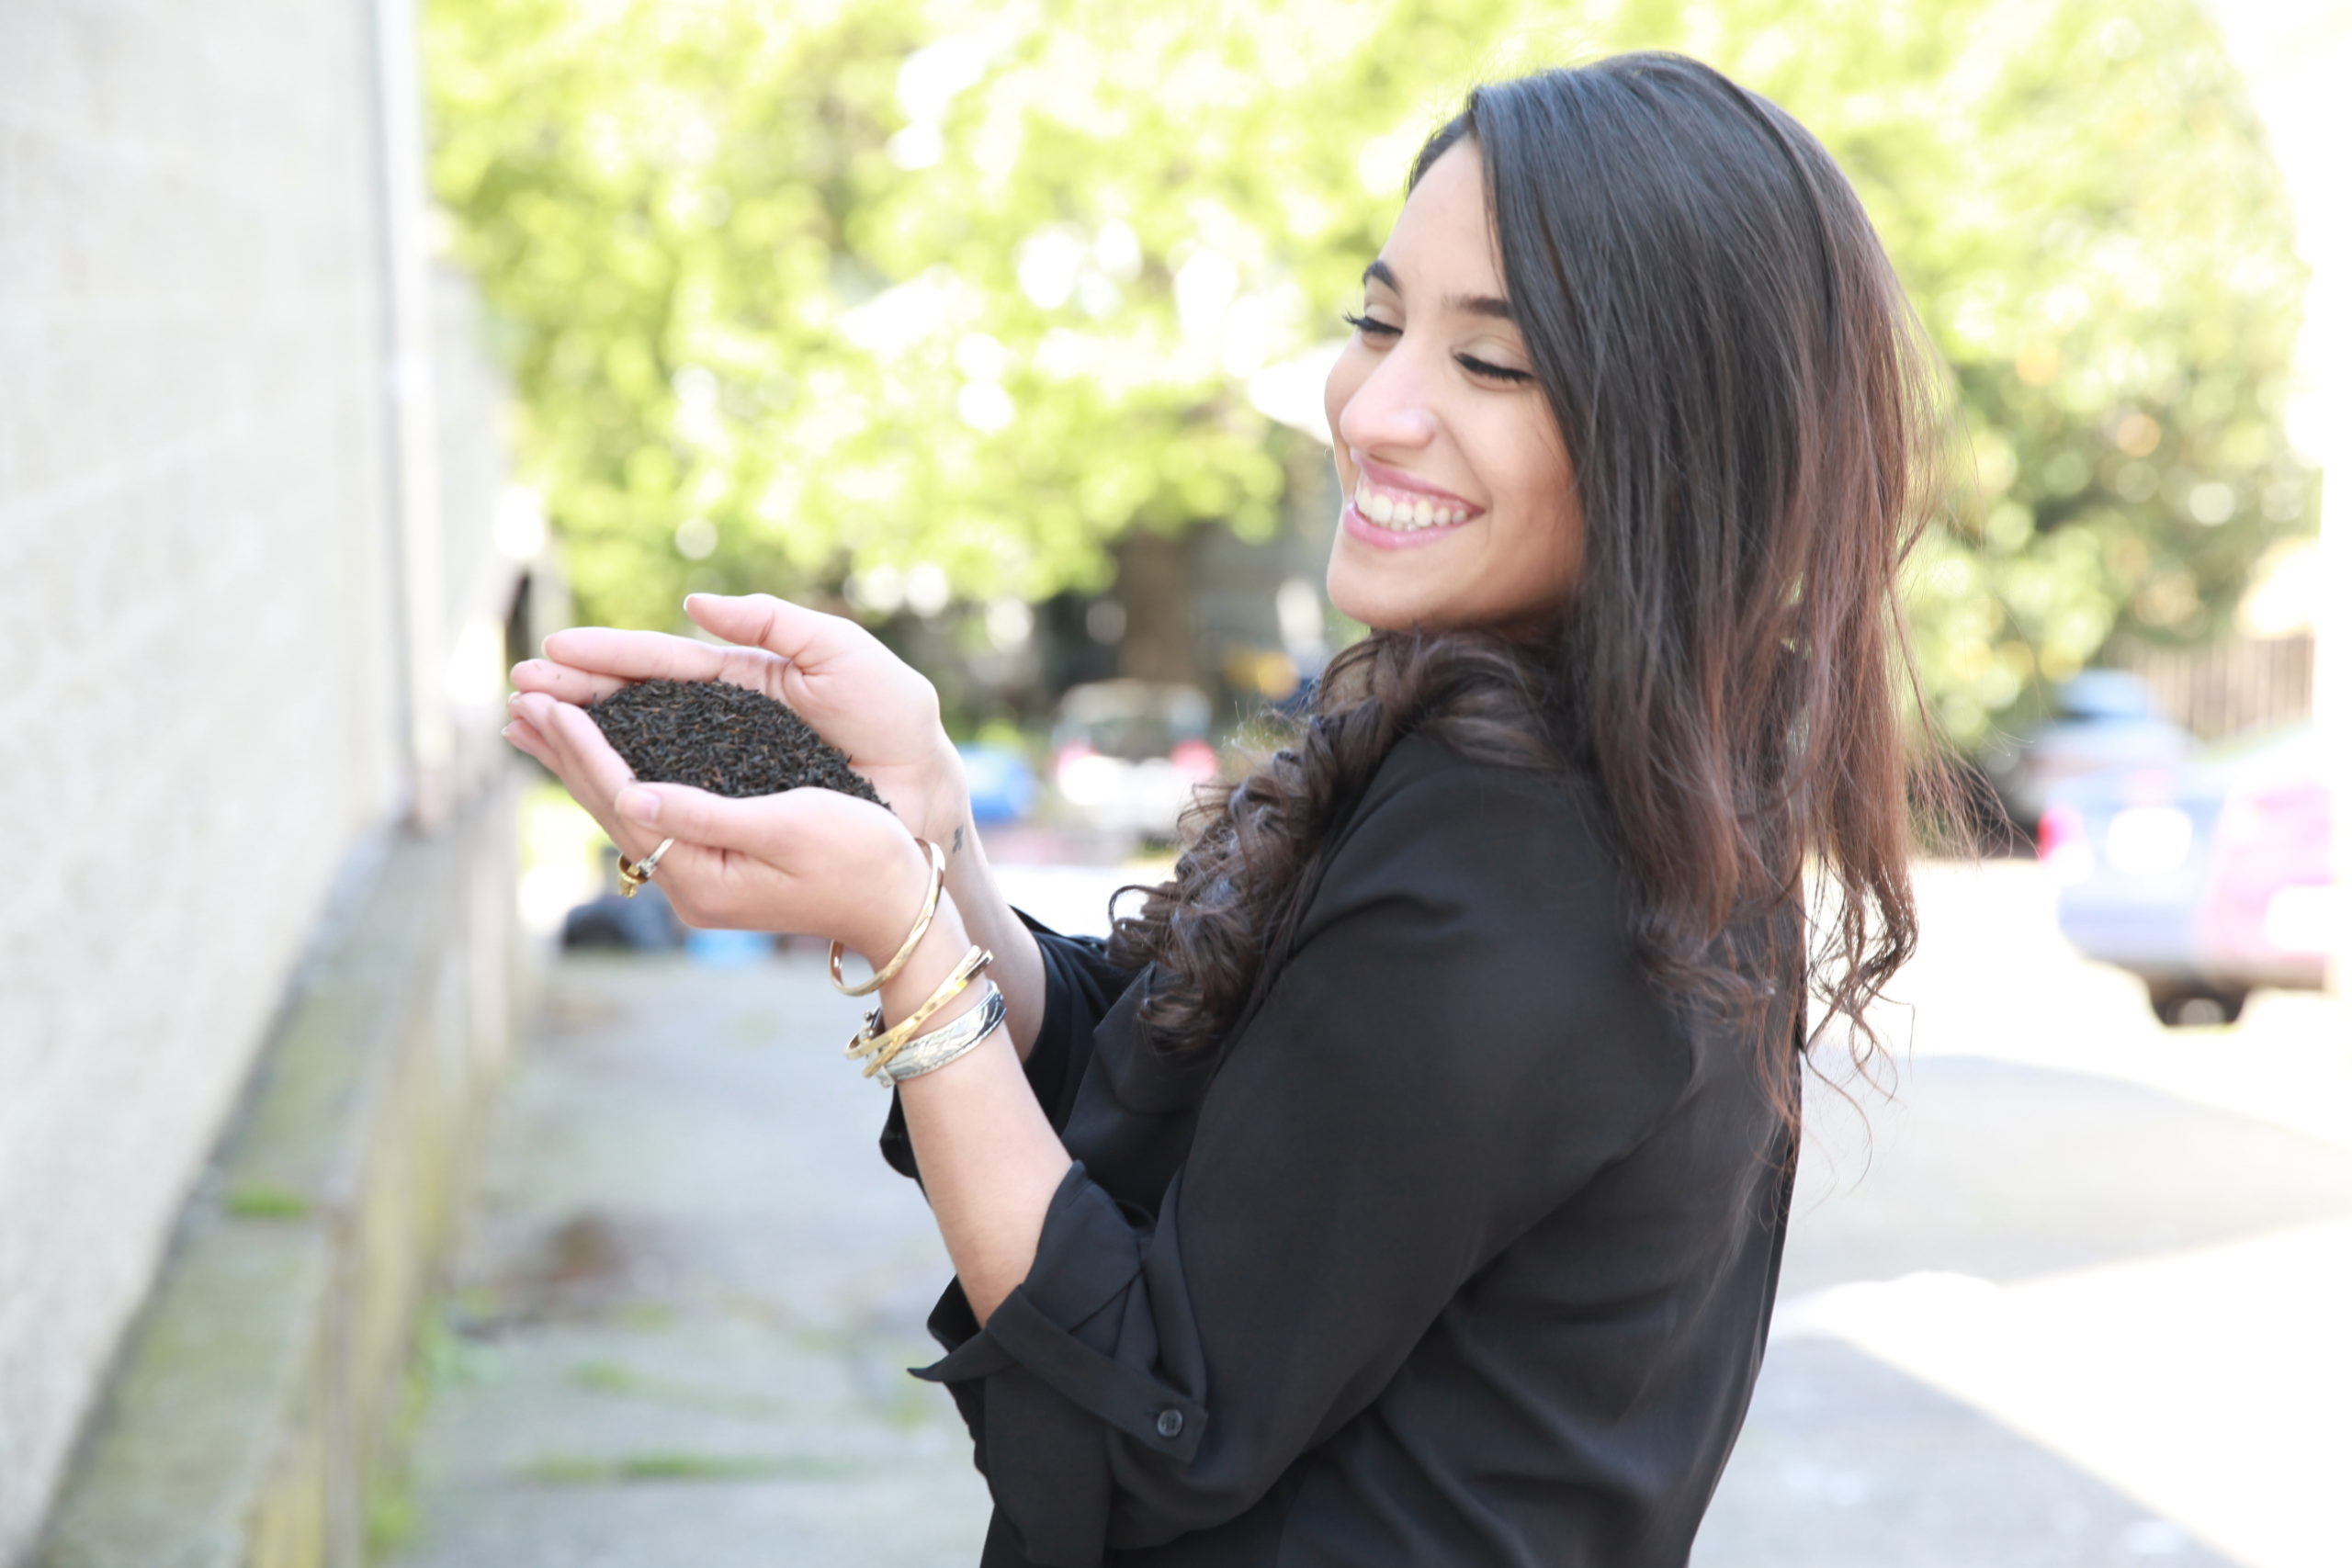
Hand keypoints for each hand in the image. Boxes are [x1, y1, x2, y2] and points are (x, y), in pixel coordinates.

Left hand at [504, 690, 934, 960]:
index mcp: (702, 874)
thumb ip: (707, 814)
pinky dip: (614, 776)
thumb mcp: (789, 826)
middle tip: (516, 699)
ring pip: (621, 810)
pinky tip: (599, 757)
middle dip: (562, 751)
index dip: (584, 748)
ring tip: (534, 723)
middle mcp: (688, 884)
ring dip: (577, 764)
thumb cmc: (862, 855)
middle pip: (607, 806)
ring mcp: (698, 879)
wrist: (899, 905)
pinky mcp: (713, 867)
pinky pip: (647, 813)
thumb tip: (632, 794)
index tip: (548, 702)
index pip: (624, 799)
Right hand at [507, 593, 969, 845]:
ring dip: (582, 739)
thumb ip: (770, 622)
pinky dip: (618, 784)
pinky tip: (575, 777)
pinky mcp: (734, 805)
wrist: (926, 786)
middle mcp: (724, 722)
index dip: (609, 656)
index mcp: (744, 678)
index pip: (663, 663)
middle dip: (577, 694)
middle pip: (636, 704)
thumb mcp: (839, 650)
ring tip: (525, 727)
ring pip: (640, 749)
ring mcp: (725, 765)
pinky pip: (667, 793)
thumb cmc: (893, 715)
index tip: (555, 651)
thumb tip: (692, 607)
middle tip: (519, 690)